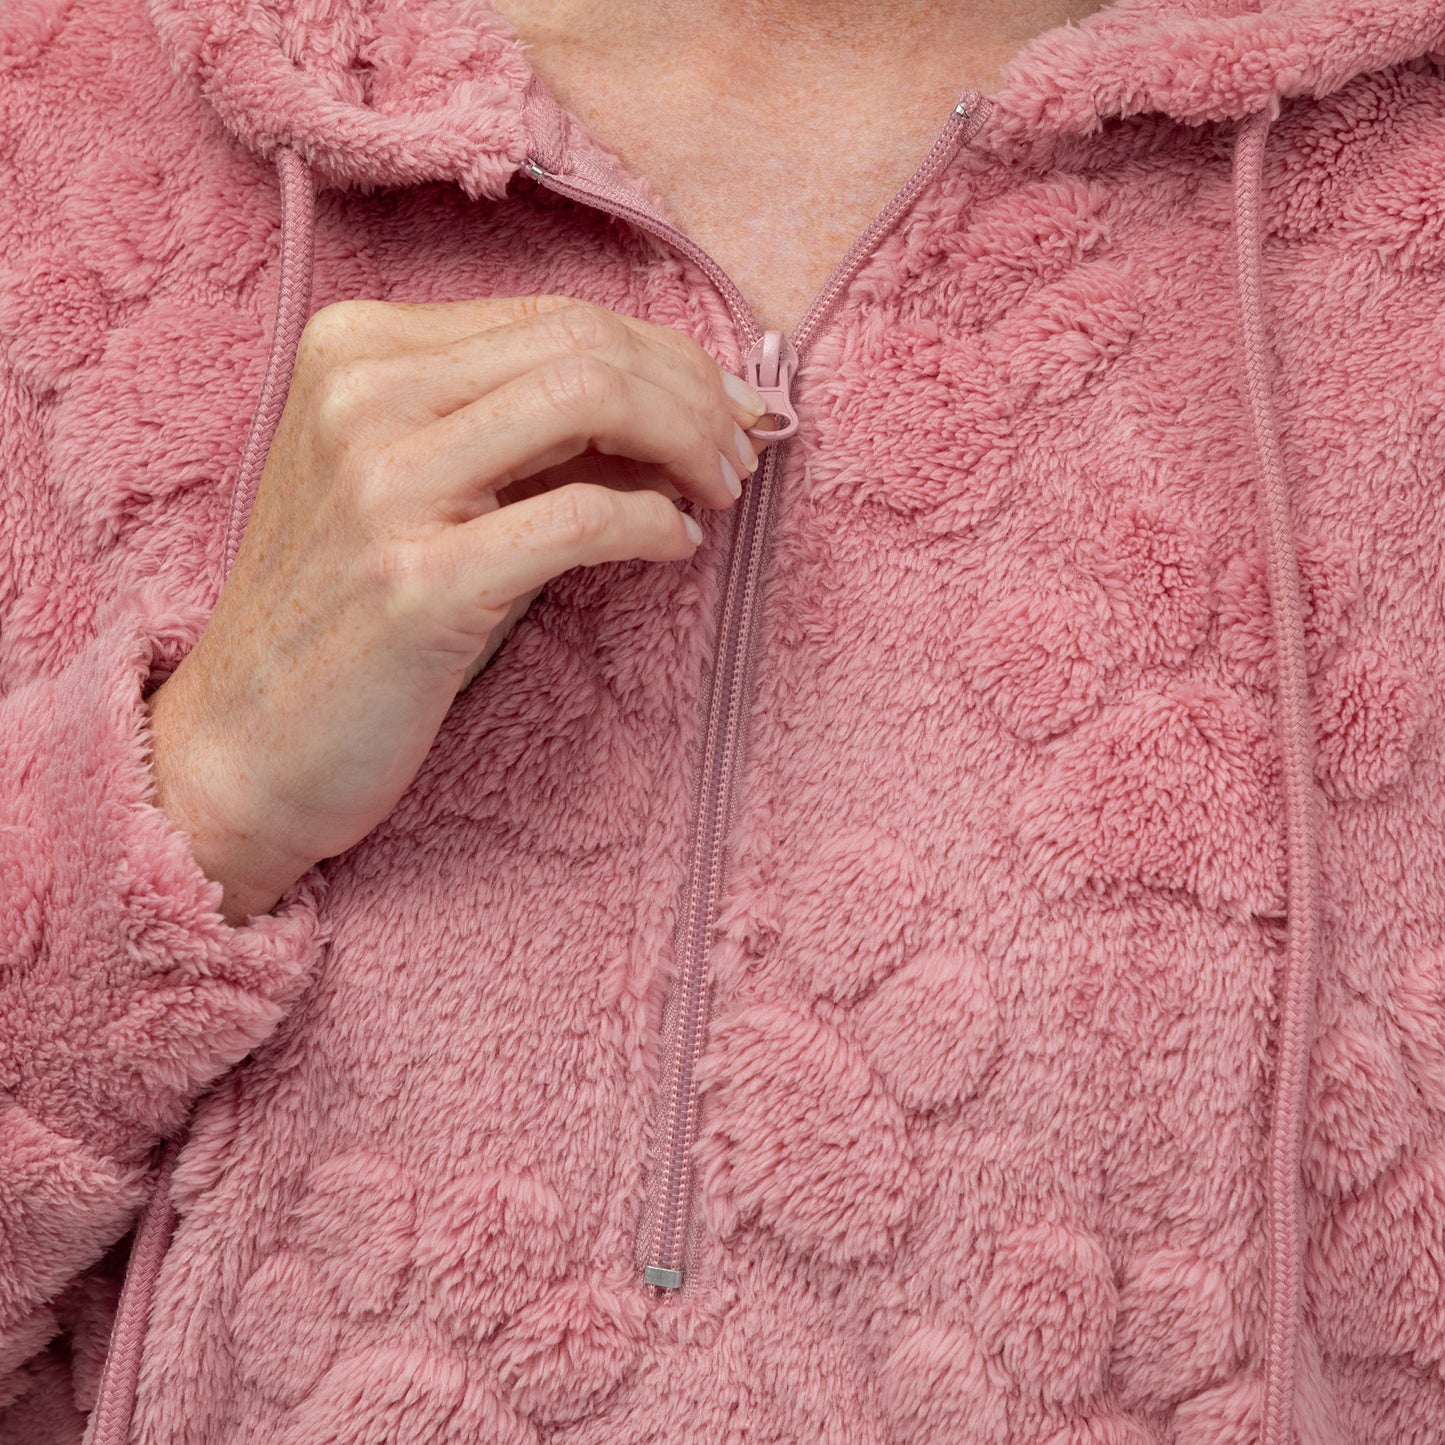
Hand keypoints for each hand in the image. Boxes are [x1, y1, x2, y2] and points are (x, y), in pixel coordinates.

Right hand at [146, 295, 766, 923]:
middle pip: (583, 344)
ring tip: (721, 489)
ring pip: (589, 399)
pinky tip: (679, 545)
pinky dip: (655, 523)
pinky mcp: (418, 582)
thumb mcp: (414, 488)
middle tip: (743, 450)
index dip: (665, 355)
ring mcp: (382, 485)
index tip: (725, 405)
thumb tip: (672, 405)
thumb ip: (518, 432)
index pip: (554, 317)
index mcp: (356, 350)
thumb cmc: (346, 616)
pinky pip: (582, 518)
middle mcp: (360, 395)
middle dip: (694, 392)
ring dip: (688, 442)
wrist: (247, 744)